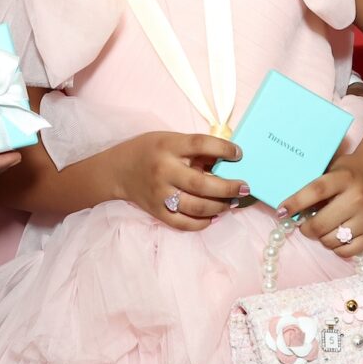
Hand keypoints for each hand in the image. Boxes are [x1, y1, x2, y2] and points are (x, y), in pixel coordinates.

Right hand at [109, 131, 248, 230]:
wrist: (118, 170)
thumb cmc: (149, 150)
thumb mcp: (170, 139)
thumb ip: (195, 149)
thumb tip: (227, 160)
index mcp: (168, 146)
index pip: (200, 144)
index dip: (223, 148)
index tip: (239, 154)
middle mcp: (163, 170)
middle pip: (202, 184)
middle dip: (229, 187)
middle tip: (244, 187)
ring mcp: (160, 194)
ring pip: (197, 207)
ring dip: (220, 207)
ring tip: (232, 202)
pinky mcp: (157, 212)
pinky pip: (185, 224)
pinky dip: (203, 223)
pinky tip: (214, 216)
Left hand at [280, 152, 362, 257]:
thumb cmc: (347, 172)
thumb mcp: (330, 169)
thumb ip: (313, 186)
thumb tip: (287, 208)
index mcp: (344, 178)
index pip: (315, 191)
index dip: (295, 203)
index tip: (281, 212)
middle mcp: (358, 198)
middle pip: (321, 223)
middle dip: (306, 228)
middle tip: (304, 225)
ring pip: (331, 240)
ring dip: (321, 237)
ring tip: (324, 227)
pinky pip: (346, 251)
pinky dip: (335, 247)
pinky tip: (335, 235)